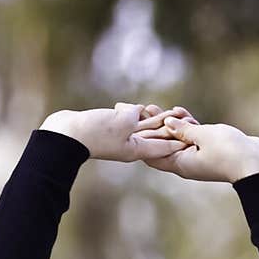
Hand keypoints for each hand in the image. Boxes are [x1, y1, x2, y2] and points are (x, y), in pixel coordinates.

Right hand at [40, 102, 189, 165]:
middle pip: (155, 136)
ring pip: (142, 127)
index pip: (162, 146)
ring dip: (156, 120)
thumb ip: (135, 116)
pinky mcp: (109, 128)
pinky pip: (128, 120)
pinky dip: (137, 114)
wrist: (66, 134)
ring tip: (172, 113)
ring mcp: (119, 137)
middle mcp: (129, 145)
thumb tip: (139, 111)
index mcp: (136, 150)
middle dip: (171, 129)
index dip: (178, 141)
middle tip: (188, 122)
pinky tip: (142, 109)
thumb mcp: (121, 123)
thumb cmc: (93, 132)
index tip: (193, 140)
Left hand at [132, 110, 258, 183]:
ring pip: (177, 138)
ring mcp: (198, 155)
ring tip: (154, 107)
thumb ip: (185, 130)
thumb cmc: (231, 152)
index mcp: (181, 164)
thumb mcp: (205, 136)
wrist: (257, 164)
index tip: (129, 124)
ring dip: (167, 123)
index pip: (152, 154)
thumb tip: (167, 122)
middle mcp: (186, 162)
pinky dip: (185, 124)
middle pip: (162, 145)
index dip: (140, 139)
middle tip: (136, 111)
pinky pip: (193, 136)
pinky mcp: (209, 148)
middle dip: (150, 128)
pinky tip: (179, 111)